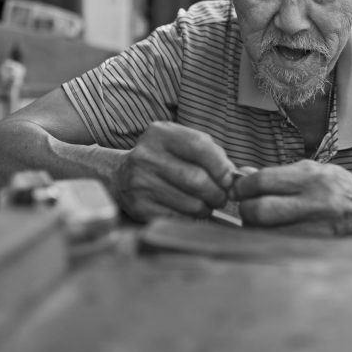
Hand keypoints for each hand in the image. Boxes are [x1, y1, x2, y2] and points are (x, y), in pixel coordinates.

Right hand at [114, 122, 235, 222]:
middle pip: (196, 179)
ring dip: (207, 207)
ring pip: (190, 203)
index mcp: (159, 134)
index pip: (199, 146)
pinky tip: (190, 211)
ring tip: (207, 204)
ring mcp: (140, 182)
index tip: (229, 178)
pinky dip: (191, 218)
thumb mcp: (180, 144)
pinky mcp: (139, 207)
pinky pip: (178, 218)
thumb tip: (234, 175)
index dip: (221, 166)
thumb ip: (209, 153)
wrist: (118, 176)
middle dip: (218, 192)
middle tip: (222, 197)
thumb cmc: (162, 159)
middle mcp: (146, 155)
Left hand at [233, 160, 351, 235]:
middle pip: (261, 210)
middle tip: (245, 208)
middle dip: (245, 210)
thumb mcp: (313, 171)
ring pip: (267, 233)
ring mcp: (317, 227)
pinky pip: (281, 245)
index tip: (238, 189)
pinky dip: (269, 240)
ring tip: (257, 221)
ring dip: (254, 228)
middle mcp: (315, 201)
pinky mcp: (317, 246)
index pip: (263, 181)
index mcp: (312, 177)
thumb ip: (278, 174)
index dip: (243, 186)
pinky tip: (272, 233)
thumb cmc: (340, 188)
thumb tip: (242, 174)